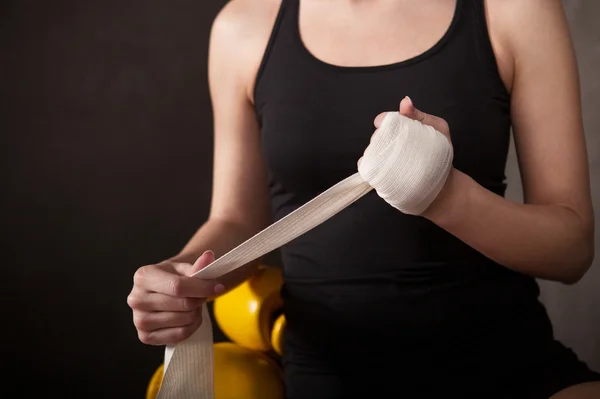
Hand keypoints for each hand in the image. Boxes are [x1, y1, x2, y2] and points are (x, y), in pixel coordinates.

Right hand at [127, 251, 224, 345]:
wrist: (162, 294)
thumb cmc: (173, 279)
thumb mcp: (184, 269)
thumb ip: (198, 265)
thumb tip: (209, 256)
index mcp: (143, 276)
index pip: (178, 286)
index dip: (202, 288)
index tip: (217, 286)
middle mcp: (136, 298)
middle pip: (183, 304)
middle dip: (199, 300)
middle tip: (200, 296)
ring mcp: (138, 320)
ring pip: (184, 320)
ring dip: (196, 313)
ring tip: (193, 306)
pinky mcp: (145, 337)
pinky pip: (180, 335)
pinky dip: (192, 327)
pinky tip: (189, 319)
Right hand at [358, 96, 455, 215]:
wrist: (442, 184)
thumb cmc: (439, 153)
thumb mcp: (436, 129)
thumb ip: (420, 116)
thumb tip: (405, 101)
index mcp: (400, 127)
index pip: (384, 120)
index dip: (383, 121)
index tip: (384, 125)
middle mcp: (388, 142)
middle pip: (376, 136)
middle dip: (381, 138)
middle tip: (396, 146)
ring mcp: (382, 158)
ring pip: (370, 152)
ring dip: (378, 154)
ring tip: (394, 161)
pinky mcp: (379, 175)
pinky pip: (368, 168)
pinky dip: (370, 167)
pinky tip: (382, 170)